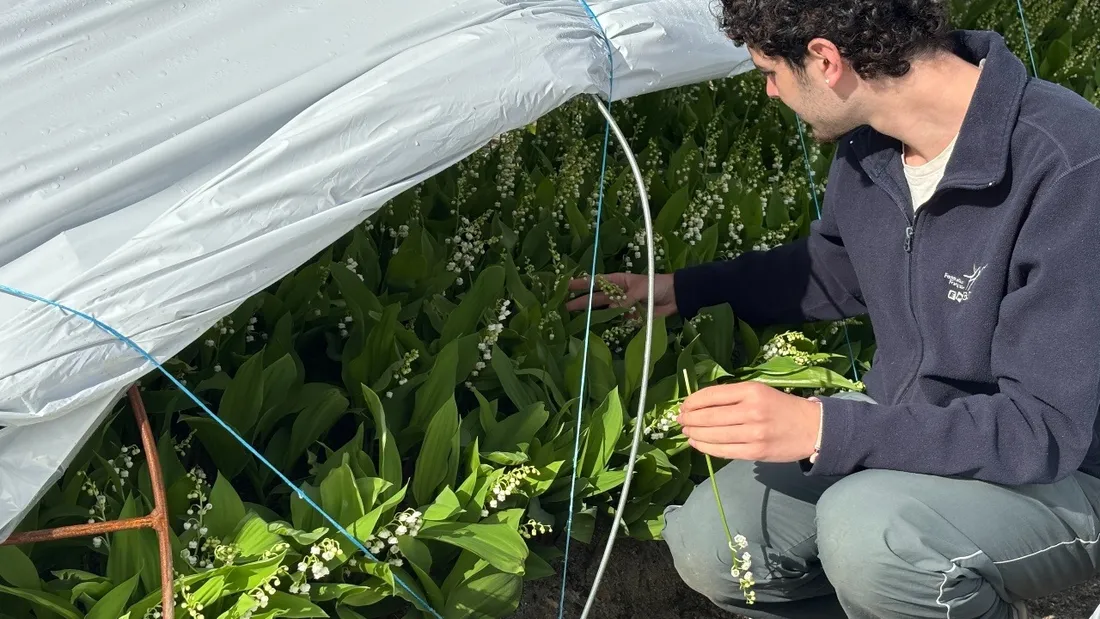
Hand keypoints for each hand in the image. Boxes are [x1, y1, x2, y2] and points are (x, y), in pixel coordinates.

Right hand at [564, 272, 677, 317]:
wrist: (675, 297)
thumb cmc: (657, 284)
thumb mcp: (640, 288)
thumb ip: (626, 299)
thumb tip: (612, 308)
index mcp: (618, 281)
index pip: (596, 282)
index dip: (582, 283)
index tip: (567, 285)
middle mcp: (618, 293)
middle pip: (596, 297)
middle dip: (581, 301)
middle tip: (565, 306)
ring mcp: (623, 306)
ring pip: (603, 310)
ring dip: (591, 314)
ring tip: (575, 319)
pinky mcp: (630, 317)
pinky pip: (616, 321)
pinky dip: (607, 324)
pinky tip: (594, 327)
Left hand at [678, 382, 820, 461]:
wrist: (812, 428)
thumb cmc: (781, 407)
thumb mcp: (759, 392)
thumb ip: (732, 396)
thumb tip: (699, 405)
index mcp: (751, 391)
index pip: (712, 395)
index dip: (692, 402)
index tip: (683, 406)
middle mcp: (751, 411)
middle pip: (709, 416)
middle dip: (689, 419)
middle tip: (680, 421)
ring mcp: (753, 433)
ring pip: (713, 435)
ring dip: (695, 434)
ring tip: (687, 432)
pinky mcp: (755, 452)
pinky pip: (723, 451)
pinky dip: (706, 448)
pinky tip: (698, 443)